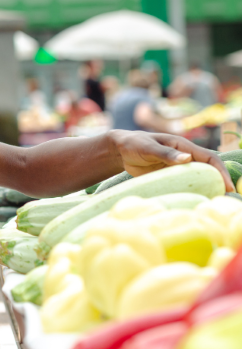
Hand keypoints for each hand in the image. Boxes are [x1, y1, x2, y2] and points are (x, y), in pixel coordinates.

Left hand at [108, 130, 233, 191]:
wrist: (119, 150)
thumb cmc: (134, 144)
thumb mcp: (148, 147)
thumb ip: (166, 153)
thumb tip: (187, 158)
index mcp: (183, 146)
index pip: (209, 158)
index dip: (221, 171)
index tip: (228, 186)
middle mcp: (185, 157)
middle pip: (208, 170)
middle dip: (219, 183)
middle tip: (225, 200)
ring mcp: (178, 167)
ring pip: (198, 179)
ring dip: (207, 189)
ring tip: (213, 204)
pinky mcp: (170, 176)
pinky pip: (184, 185)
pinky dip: (191, 192)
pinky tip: (194, 202)